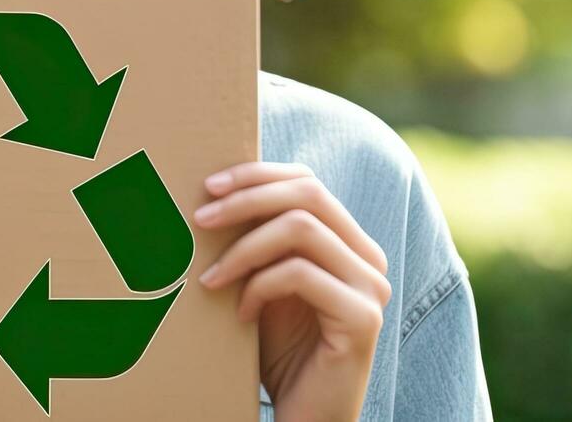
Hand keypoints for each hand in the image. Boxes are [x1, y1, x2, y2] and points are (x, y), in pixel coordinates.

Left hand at [193, 162, 390, 421]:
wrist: (305, 416)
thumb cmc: (280, 354)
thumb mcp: (264, 287)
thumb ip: (258, 244)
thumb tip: (212, 195)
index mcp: (349, 244)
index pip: (308, 182)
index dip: (258, 174)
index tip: (210, 185)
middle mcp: (368, 259)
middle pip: (308, 194)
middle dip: (246, 198)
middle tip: (200, 218)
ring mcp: (371, 287)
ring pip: (301, 228)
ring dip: (244, 247)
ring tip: (211, 278)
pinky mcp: (362, 318)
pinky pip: (299, 275)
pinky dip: (259, 287)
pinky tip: (241, 313)